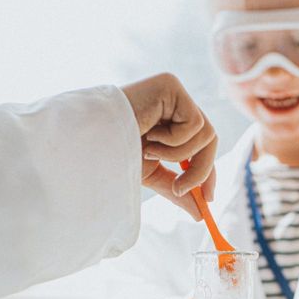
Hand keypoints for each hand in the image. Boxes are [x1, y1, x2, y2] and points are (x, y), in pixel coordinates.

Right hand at [119, 73, 217, 219]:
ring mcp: (173, 91)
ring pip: (205, 134)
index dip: (207, 171)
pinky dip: (174, 140)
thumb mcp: (150, 173)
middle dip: (203, 170)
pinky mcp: (172, 85)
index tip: (207, 199)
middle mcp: (173, 102)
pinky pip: (195, 123)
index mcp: (168, 119)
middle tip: (185, 191)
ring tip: (148, 152)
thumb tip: (201, 213)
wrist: (89, 140)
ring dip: (178, 155)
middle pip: (209, 138)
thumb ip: (176, 188)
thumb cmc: (112, 153)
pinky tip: (148, 134)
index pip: (201, 144)